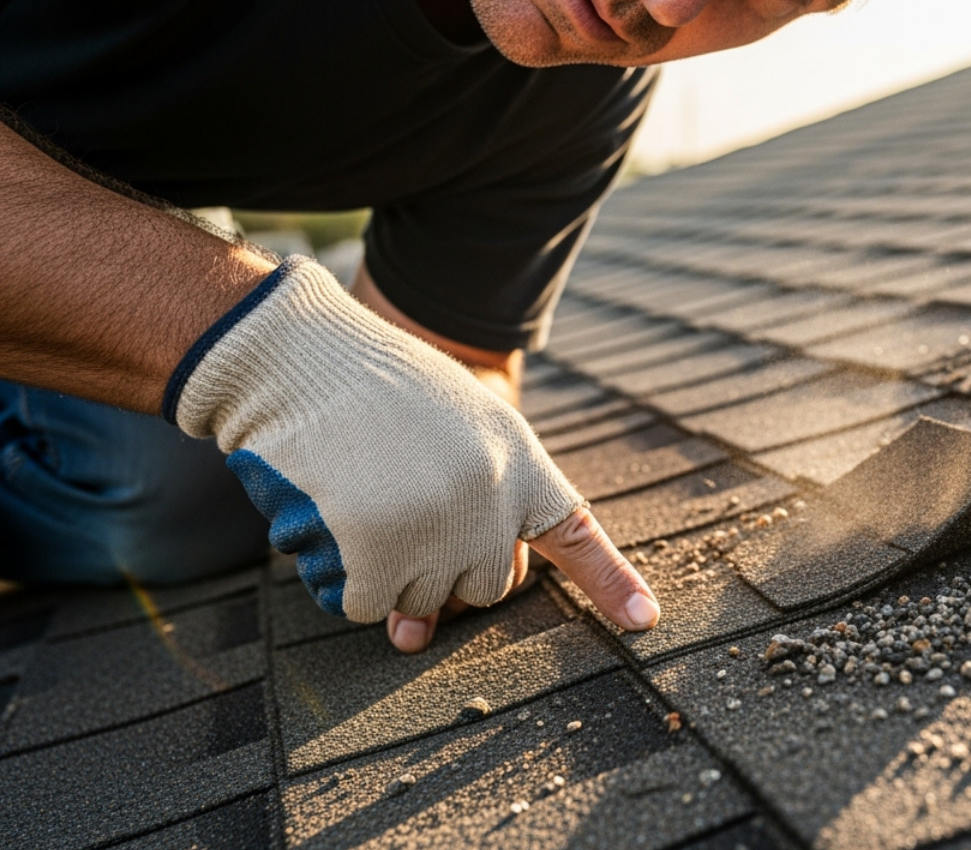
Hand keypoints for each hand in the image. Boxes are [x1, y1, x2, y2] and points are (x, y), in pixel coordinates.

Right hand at [168, 258, 657, 629]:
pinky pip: (364, 606)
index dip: (611, 581)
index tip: (644, 620)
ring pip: (422, 603)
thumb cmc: (378, 390)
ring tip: (367, 495)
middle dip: (448, 564)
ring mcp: (436, 531)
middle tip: (407, 500)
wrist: (302, 358)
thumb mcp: (458, 430)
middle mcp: (490, 502)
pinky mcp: (377, 554)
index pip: (574, 532)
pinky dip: (343, 578)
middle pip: (486, 587)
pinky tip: (334, 516)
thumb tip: (418, 635)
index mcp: (518, 462)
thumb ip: (462, 521)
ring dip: (390, 570)